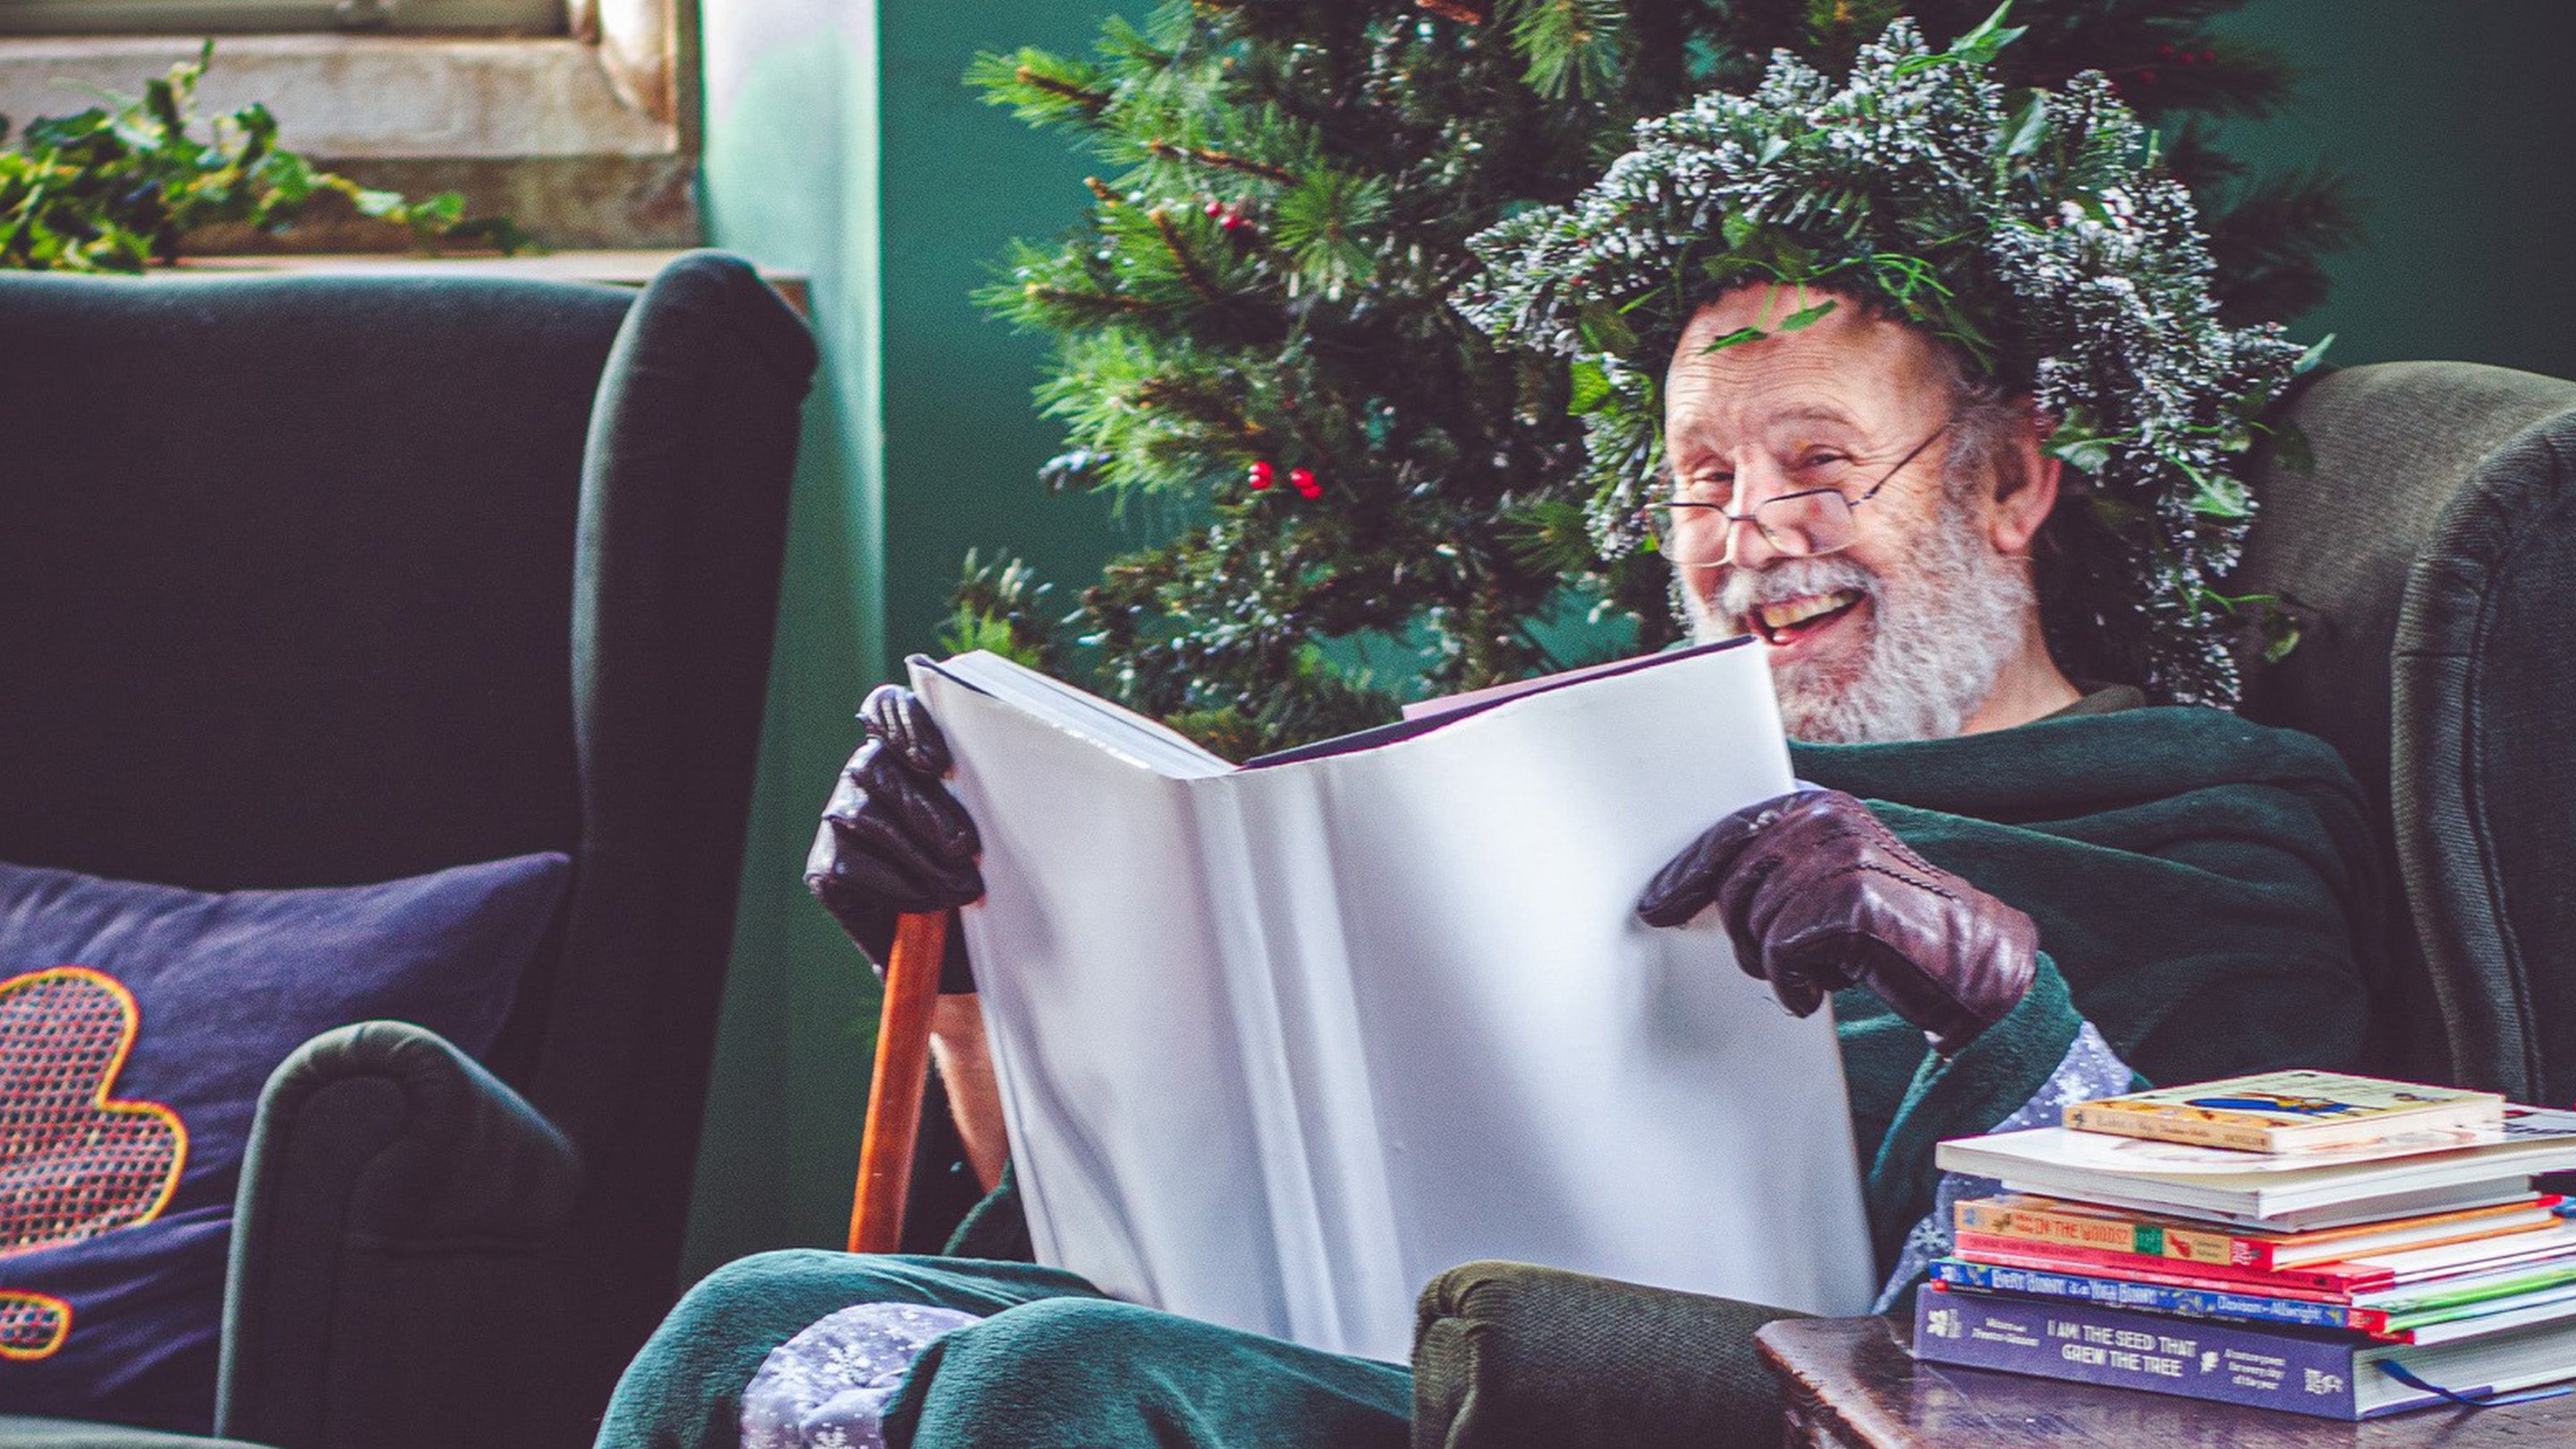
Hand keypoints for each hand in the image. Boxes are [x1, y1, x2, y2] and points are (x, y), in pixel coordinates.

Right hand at [803, 675, 981, 990]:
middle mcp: (865, 778)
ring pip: (863, 816)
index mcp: (904, 752)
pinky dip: (896, 886)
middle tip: (965, 847)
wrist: (957, 948)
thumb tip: (1002, 769)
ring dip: (918, 854)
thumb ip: (983, 794)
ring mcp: (839, 820)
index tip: (938, 764)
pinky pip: (849, 865)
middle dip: (925, 809)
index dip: (904, 722)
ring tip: (960, 885)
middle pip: (875, 765)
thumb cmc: (983, 875)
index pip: (885, 708)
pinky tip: (925, 902)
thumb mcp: (994, 830)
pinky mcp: (825, 867)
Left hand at [1636, 789, 2035, 1053]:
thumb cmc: (1894, 935)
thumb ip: (1779, 871)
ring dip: (1776, 964)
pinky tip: (1819, 991)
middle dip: (1739, 934)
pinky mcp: (1850, 901)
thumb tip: (1698, 889)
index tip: (1659, 902)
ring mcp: (1842, 856)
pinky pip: (1781, 950)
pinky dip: (1794, 983)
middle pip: (1733, 881)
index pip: (1732, 831)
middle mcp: (1829, 821)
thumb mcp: (1833, 885)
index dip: (1688, 872)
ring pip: (1755, 921)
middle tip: (1769, 965)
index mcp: (1821, 807)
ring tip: (1816, 973)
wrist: (1971, 966)